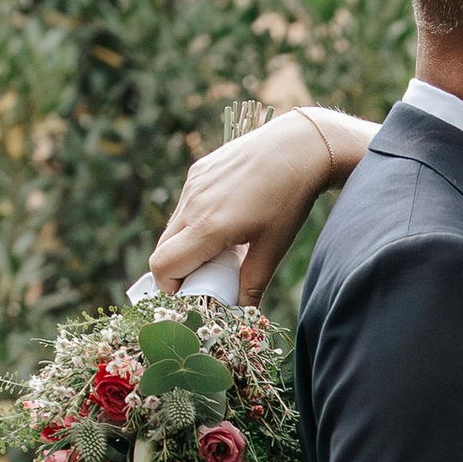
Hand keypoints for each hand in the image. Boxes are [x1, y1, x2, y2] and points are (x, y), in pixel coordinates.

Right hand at [149, 105, 367, 302]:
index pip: (163, 266)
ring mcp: (193, 184)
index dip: (169, 288)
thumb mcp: (273, 248)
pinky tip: (226, 221)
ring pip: (173, 227)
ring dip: (187, 245)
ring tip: (222, 249)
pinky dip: (195, 222)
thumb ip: (252, 284)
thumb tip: (243, 314)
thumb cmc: (289, 200)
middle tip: (207, 278)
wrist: (299, 147)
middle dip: (178, 270)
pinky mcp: (199, 171)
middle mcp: (193, 203)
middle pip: (163, 249)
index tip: (190, 296)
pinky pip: (185, 206)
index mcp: (208, 227)